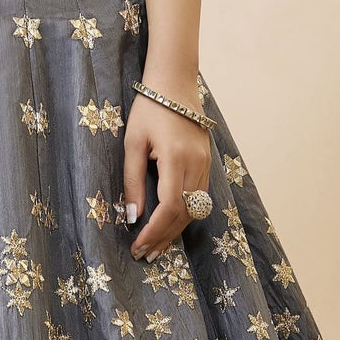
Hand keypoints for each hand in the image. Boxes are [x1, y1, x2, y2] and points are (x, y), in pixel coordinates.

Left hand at [122, 86, 211, 260]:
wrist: (175, 83)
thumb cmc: (149, 109)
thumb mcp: (132, 144)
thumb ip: (132, 181)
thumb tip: (132, 217)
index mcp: (176, 158)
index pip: (169, 207)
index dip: (154, 232)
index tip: (137, 247)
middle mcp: (196, 164)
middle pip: (184, 214)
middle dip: (163, 238)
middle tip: (144, 256)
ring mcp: (206, 164)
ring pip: (194, 210)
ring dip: (174, 231)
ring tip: (155, 248)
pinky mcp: (208, 163)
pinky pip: (199, 198)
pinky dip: (184, 216)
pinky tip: (169, 226)